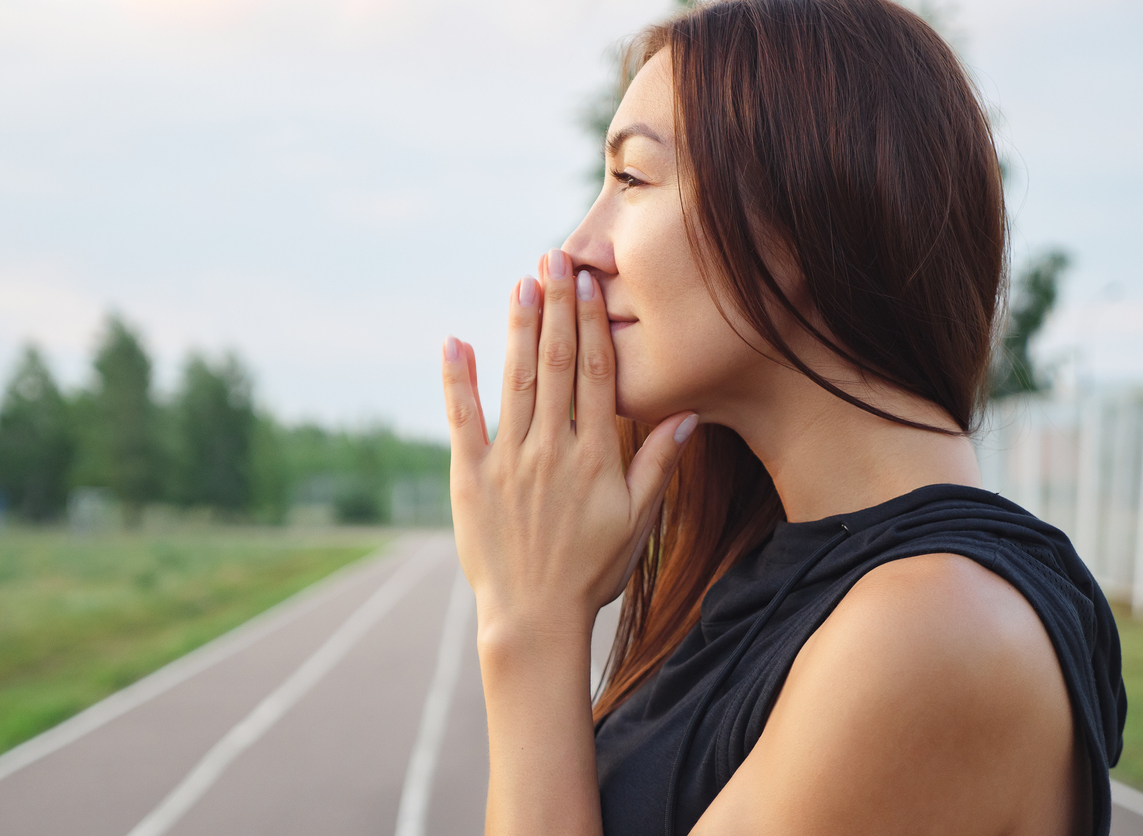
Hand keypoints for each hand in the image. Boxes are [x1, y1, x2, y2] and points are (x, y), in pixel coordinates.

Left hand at [441, 248, 697, 640]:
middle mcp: (552, 449)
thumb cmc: (592, 571)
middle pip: (555, 365)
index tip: (587, 282)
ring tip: (521, 282)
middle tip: (554, 258)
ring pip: (515, 382)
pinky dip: (458, 379)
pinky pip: (463, 420)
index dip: (590, 324)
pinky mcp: (471, 477)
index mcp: (594, 455)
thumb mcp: (637, 522)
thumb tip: (687, 414)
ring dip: (518, 329)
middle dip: (555, 307)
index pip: (594, 374)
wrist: (534, 616)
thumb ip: (658, 464)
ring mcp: (509, 461)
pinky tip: (456, 340)